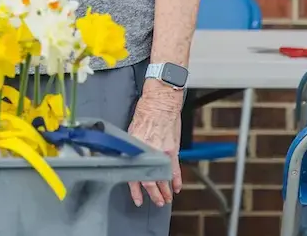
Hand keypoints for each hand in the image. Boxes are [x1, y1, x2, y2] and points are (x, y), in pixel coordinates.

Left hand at [126, 92, 182, 207]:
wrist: (160, 103)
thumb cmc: (145, 113)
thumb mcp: (132, 131)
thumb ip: (133, 147)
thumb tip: (130, 159)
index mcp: (134, 148)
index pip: (133, 174)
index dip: (135, 189)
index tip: (137, 199)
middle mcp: (147, 152)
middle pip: (149, 180)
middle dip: (153, 194)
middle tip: (156, 202)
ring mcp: (161, 153)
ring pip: (163, 178)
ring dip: (165, 190)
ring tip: (166, 199)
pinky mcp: (172, 150)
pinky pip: (175, 169)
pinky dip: (177, 180)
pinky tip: (177, 187)